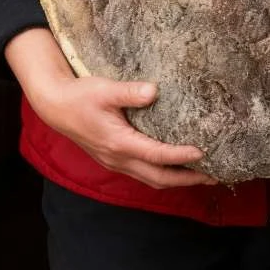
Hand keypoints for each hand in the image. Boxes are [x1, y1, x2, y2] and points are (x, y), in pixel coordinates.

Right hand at [5, 28, 216, 189]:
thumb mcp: (105, 89)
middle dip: (187, 179)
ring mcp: (116, 162)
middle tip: (213, 175)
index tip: (203, 152)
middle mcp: (119, 159)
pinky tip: (174, 166)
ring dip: (176, 179)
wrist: (57, 107)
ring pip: (151, 179)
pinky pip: (143, 174)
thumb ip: (129, 92)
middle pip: (159, 178)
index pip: (157, 155)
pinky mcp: (115, 159)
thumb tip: (154, 90)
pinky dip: (162, 174)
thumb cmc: (81, 96)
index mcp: (119, 143)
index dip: (181, 155)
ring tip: (201, 175)